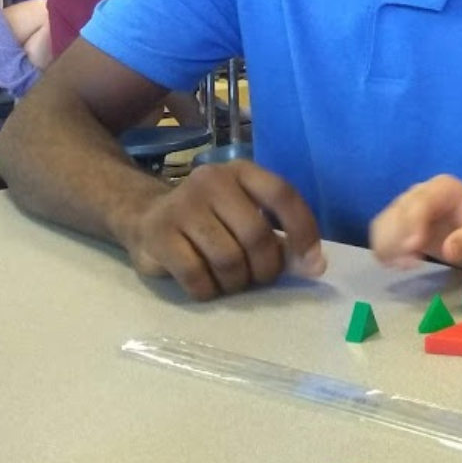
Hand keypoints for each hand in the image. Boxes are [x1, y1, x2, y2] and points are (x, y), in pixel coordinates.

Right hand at [116, 160, 324, 299]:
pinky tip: (207, 285)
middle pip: (256, 235)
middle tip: (260, 277)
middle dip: (266, 268)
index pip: (282, 194)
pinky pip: (196, 276)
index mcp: (242, 171)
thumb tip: (315, 265)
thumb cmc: (211, 220)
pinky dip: (209, 291)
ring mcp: (182, 206)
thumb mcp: (246, 215)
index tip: (312, 263)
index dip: (303, 230)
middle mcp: (212, 181)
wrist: (146, 217)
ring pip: (227, 260)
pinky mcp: (158, 234)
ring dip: (236, 282)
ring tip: (231, 280)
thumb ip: (280, 235)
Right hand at [370, 174, 461, 268]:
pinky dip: (383, 248)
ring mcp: (408, 205)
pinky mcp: (400, 222)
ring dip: (388, 245)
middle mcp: (421, 191)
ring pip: (384, 222)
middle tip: (410, 265)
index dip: (413, 225)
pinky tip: (395, 263)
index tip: (414, 249)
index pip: (420, 203)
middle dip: (399, 238)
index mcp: (443, 187)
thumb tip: (450, 249)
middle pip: (398, 212)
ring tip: (404, 266)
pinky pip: (381, 231)